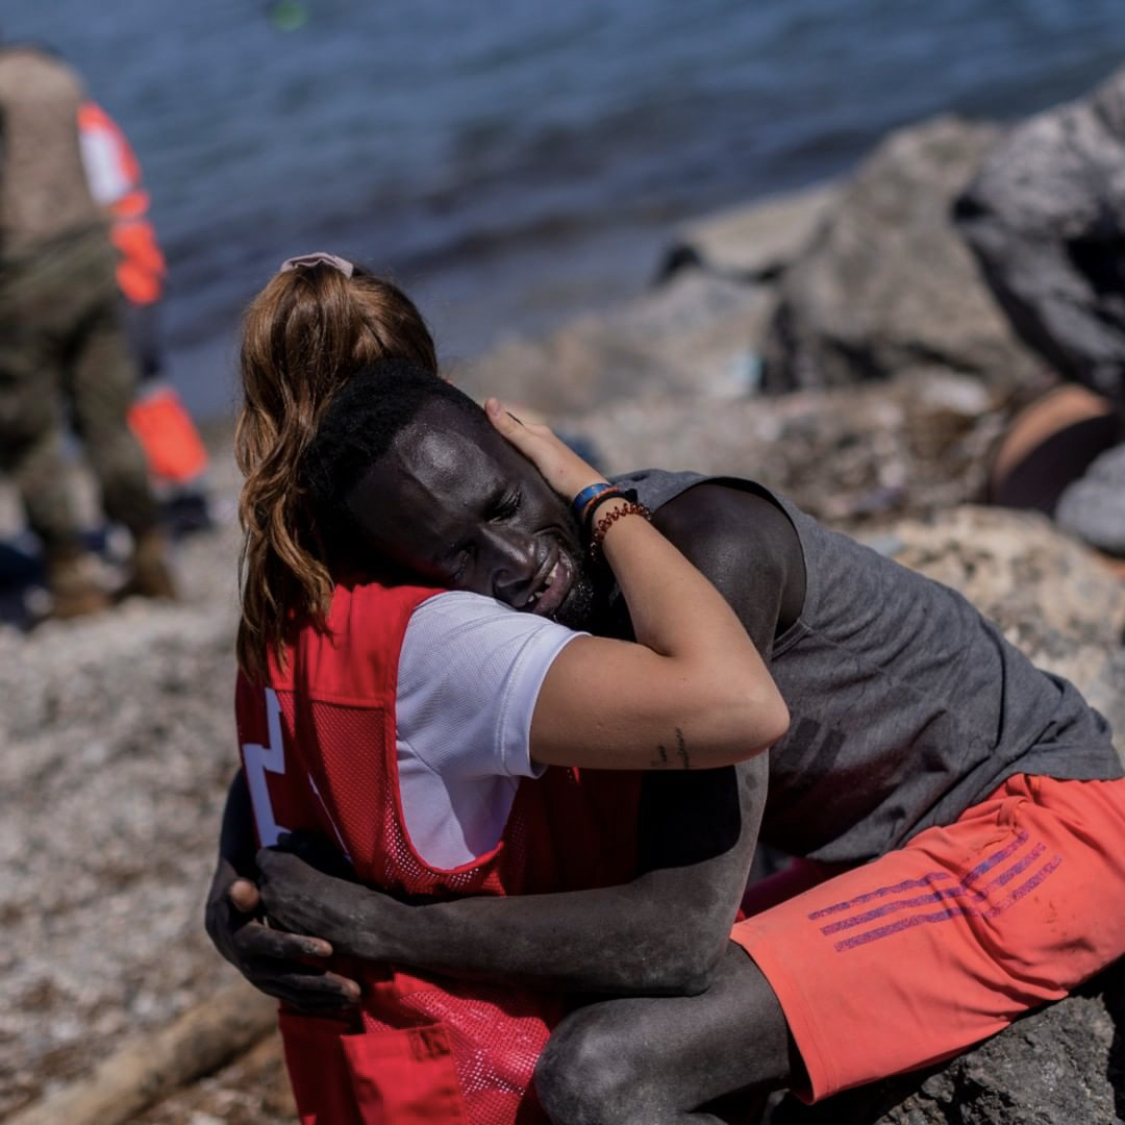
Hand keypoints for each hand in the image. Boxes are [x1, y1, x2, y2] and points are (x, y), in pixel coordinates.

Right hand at [204, 855, 359, 1013]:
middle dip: (323, 983)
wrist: (225, 924)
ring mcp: (263, 980)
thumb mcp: (240, 889)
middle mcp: (253, 966)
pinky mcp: (273, 987)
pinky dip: (319, 1004)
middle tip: (355, 987)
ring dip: (326, 997)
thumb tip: (238, 887)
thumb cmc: (243, 896)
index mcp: (245, 939)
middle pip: (290, 978)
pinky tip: (344, 1005)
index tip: (330, 947)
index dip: (299, 946)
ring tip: (356, 996)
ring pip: (296, 993)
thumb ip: (245, 890)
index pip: (273, 945)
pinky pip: (296, 1000)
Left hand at [257, 833, 401, 963]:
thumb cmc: (343, 880)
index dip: (278, 856)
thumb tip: (281, 838)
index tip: (294, 859)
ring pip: (270, 899)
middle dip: (276, 876)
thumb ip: (298, 842)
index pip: (264, 855)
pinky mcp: (281, 933)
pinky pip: (277, 917)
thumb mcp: (323, 852)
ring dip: (280, 896)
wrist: (356, 921)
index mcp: (276, 866)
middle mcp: (268, 890)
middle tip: (301, 877)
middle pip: (264, 877)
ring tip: (306, 896)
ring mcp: (272, 914)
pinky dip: (287, 913)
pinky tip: (308, 913)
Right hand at [485, 398, 605, 502]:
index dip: (492, 423)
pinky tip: (505, 473)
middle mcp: (541, 442)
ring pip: (518, 453)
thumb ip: (512, 429)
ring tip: (484, 460)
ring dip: (504, 455)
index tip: (471, 426)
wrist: (586, 496)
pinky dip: (513, 466)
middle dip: (497, 440)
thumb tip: (489, 401)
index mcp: (539, 432)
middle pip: (513, 438)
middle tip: (474, 445)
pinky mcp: (545, 475)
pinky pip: (523, 466)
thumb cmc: (562, 469)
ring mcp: (544, 459)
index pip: (509, 422)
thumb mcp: (534, 447)